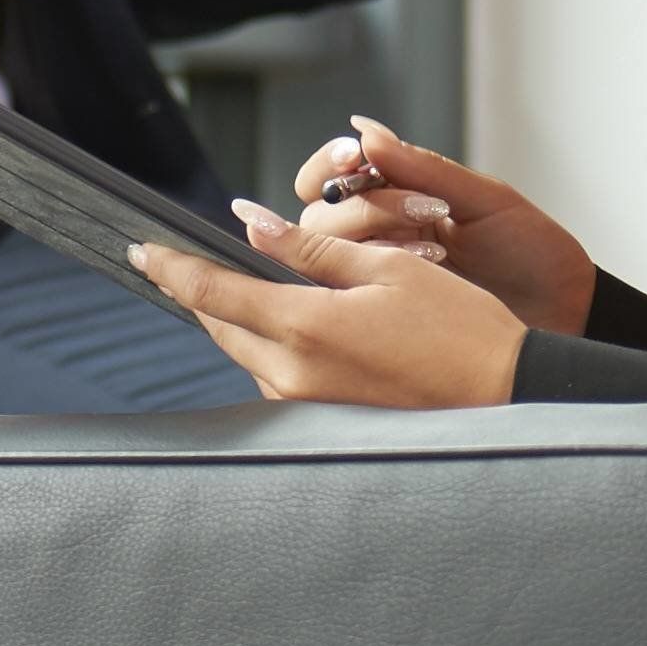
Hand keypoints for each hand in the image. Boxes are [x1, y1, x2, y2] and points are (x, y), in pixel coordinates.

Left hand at [138, 201, 536, 409]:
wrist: (505, 394)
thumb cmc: (458, 326)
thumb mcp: (385, 268)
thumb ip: (311, 249)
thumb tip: (251, 224)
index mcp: (305, 328)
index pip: (213, 294)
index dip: (172, 270)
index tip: (141, 251)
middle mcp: (293, 374)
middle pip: (221, 326)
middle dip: (201, 292)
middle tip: (182, 261)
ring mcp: (306, 404)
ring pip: (248, 351)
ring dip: (241, 319)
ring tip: (251, 284)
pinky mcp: (323, 420)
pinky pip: (276, 375)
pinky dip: (272, 344)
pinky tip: (295, 325)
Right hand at [282, 115, 593, 337]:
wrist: (565, 311)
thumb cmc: (531, 252)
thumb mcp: (485, 200)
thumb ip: (423, 167)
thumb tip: (366, 131)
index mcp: (399, 191)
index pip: (330, 173)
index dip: (330, 163)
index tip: (355, 159)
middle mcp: (380, 232)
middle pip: (321, 213)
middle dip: (366, 204)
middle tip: (424, 209)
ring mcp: (383, 273)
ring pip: (331, 251)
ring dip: (377, 237)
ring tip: (437, 246)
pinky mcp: (390, 311)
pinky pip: (355, 291)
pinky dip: (385, 272)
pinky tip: (432, 270)